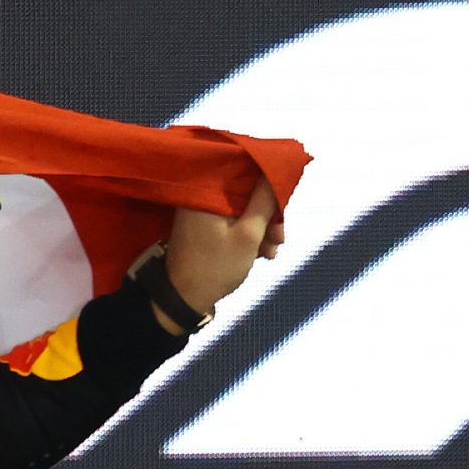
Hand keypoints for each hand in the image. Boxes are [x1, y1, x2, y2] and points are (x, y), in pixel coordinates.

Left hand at [162, 177, 285, 324]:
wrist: (182, 300)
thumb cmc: (215, 267)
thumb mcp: (249, 234)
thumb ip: (265, 200)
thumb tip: (276, 168)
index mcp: (207, 193)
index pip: (246, 172)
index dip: (270, 185)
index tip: (285, 204)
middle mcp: (201, 198)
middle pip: (246, 194)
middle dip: (269, 215)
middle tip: (280, 238)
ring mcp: (201, 215)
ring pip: (243, 211)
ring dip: (262, 229)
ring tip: (272, 252)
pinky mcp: (203, 229)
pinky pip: (232, 223)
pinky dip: (248, 235)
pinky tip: (262, 253)